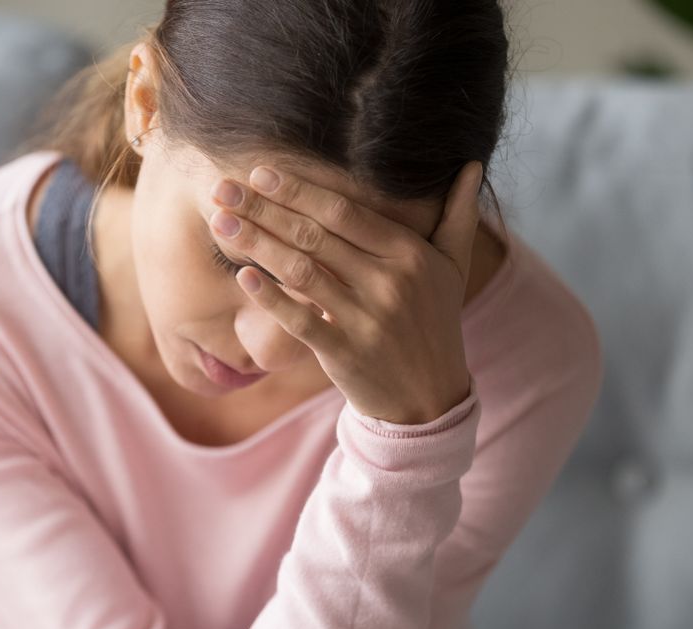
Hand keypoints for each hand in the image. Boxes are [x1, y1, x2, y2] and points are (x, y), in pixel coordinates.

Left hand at [208, 160, 483, 424]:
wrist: (431, 399)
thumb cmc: (435, 324)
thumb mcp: (453, 269)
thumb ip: (459, 216)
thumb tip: (472, 166)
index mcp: (410, 254)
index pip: (344, 211)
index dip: (299, 190)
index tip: (260, 173)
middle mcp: (389, 283)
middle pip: (314, 235)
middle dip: (263, 209)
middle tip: (223, 189)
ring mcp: (366, 319)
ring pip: (301, 271)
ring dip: (256, 243)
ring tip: (220, 222)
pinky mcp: (345, 353)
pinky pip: (300, 320)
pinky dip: (270, 298)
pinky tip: (242, 276)